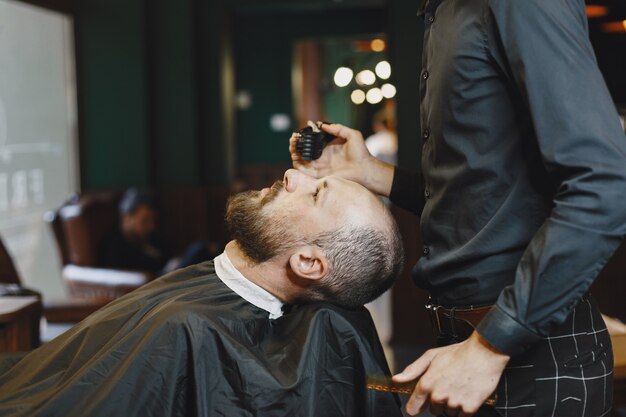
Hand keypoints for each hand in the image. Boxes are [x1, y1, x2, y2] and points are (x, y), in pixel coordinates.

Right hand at [289, 122, 371, 180]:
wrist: (364, 168)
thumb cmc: (361, 152)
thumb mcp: (352, 135)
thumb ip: (338, 128)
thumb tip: (322, 125)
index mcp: (327, 147)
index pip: (310, 142)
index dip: (302, 138)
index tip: (296, 134)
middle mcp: (321, 157)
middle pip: (303, 151)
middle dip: (295, 146)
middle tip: (292, 141)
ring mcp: (320, 166)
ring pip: (301, 161)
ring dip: (294, 155)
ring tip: (292, 148)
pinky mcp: (320, 175)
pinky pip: (306, 172)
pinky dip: (298, 167)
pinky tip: (295, 159)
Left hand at [392, 332, 509, 416]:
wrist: (484, 353)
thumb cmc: (459, 353)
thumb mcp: (431, 356)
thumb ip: (413, 370)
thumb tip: (397, 380)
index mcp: (427, 383)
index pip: (413, 408)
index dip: (415, 408)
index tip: (418, 407)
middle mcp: (439, 395)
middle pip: (433, 410)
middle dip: (439, 402)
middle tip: (448, 386)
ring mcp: (454, 403)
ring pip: (448, 413)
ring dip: (452, 405)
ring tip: (459, 387)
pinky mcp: (469, 408)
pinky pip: (462, 416)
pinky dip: (465, 409)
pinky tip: (467, 394)